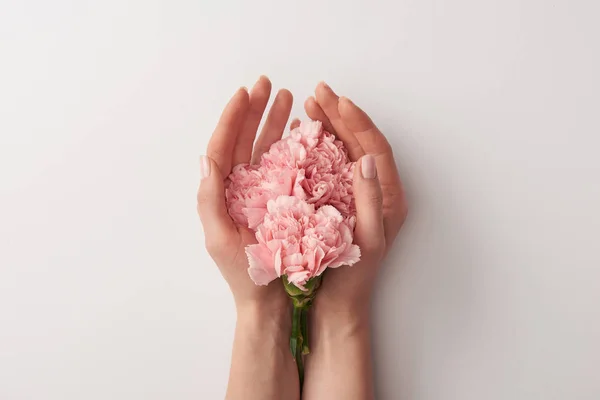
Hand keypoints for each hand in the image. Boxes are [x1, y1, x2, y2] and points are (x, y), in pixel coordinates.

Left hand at [196, 76, 295, 312]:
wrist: (271, 301)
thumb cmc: (246, 274)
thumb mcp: (220, 237)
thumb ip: (210, 198)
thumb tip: (205, 158)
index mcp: (221, 193)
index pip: (223, 147)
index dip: (232, 118)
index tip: (243, 93)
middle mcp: (240, 189)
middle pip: (245, 140)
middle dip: (255, 110)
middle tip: (267, 84)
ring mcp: (262, 193)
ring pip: (265, 148)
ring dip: (274, 121)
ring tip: (287, 97)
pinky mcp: (282, 201)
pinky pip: (284, 166)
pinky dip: (290, 145)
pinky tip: (299, 130)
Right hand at [304, 82, 407, 316]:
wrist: (337, 303)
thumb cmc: (353, 277)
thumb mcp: (367, 240)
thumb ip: (371, 200)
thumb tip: (368, 160)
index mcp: (391, 197)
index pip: (376, 149)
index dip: (358, 123)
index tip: (339, 101)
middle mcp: (376, 191)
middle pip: (360, 143)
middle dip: (341, 115)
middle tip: (319, 92)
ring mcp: (356, 194)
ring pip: (344, 150)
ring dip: (328, 125)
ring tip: (310, 104)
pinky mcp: (337, 199)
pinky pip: (329, 164)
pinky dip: (316, 145)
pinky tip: (302, 132)